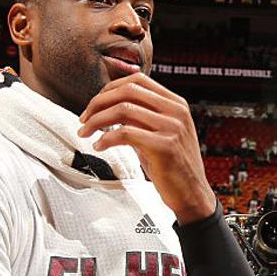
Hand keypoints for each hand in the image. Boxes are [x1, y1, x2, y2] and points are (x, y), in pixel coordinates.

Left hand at [77, 74, 215, 224]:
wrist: (193, 194)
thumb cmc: (173, 167)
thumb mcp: (161, 134)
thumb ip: (142, 118)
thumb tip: (110, 108)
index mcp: (176, 104)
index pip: (137, 80)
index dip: (110, 89)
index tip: (95, 104)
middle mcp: (176, 111)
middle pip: (128, 91)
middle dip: (98, 103)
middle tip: (84, 118)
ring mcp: (172, 127)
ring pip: (123, 110)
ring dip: (96, 120)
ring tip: (85, 132)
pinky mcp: (165, 146)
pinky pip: (125, 133)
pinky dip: (106, 139)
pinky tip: (99, 146)